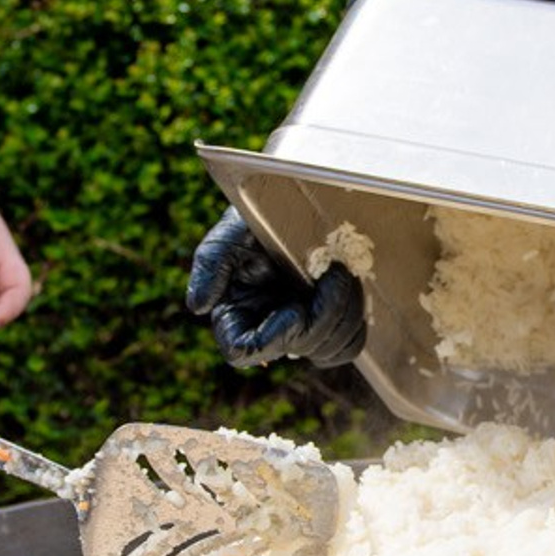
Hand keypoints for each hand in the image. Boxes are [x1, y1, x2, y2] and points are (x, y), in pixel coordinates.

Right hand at [186, 208, 366, 368]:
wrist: (295, 204)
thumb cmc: (256, 219)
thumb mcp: (228, 236)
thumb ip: (210, 268)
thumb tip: (198, 307)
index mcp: (238, 315)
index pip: (244, 351)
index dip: (274, 339)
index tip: (294, 308)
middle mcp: (269, 328)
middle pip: (300, 350)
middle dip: (324, 314)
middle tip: (333, 273)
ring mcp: (302, 328)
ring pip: (330, 350)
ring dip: (345, 311)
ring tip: (341, 272)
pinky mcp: (331, 323)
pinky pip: (350, 343)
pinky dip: (356, 316)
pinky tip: (350, 283)